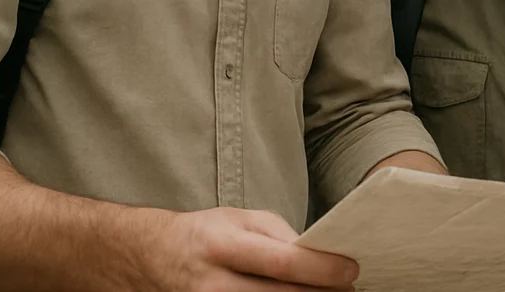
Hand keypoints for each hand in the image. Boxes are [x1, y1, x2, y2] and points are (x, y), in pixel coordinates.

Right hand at [140, 207, 359, 290]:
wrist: (154, 258)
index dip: (322, 269)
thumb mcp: (242, 219)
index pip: (282, 262)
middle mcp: (213, 284)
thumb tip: (320, 255)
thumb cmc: (208, 234)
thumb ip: (281, 236)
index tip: (351, 269)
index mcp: (224, 246)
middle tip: (349, 289)